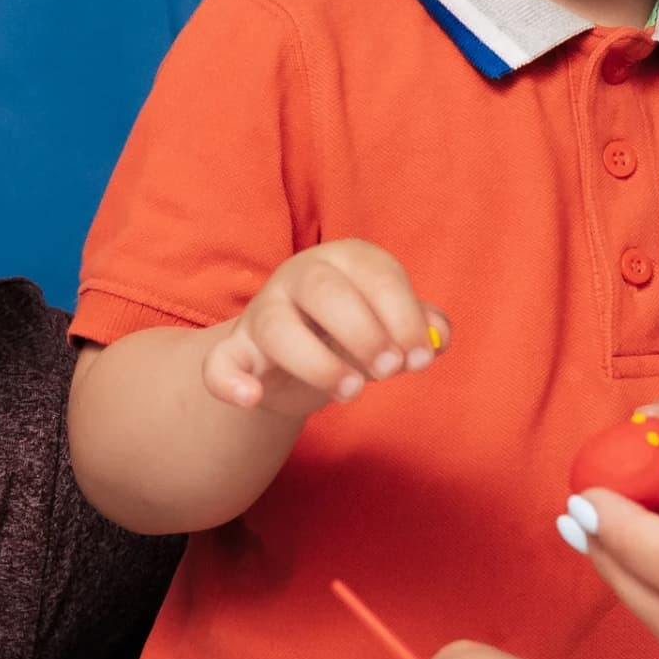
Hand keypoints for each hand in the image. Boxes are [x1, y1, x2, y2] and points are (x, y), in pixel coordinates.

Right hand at [202, 239, 446, 421]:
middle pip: (325, 290)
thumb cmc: (352, 336)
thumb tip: (439, 335)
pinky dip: (228, 379)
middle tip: (390, 371)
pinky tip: (251, 397)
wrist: (295, 364)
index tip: (421, 359)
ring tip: (352, 392)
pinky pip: (220, 360)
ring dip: (317, 362)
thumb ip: (419, 327)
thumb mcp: (389, 328)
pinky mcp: (236, 350)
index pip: (375, 273)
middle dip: (363, 331)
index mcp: (345, 261)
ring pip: (277, 326)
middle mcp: (300, 276)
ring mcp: (263, 311)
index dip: (402, 316)